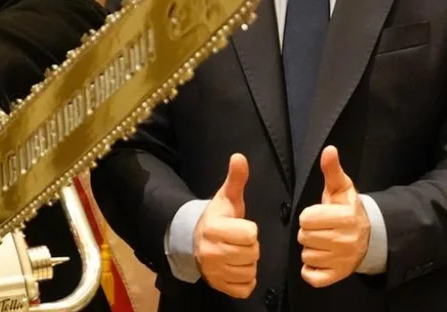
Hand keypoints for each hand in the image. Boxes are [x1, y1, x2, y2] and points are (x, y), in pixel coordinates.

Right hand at [193, 153, 258, 298]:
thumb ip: (236, 179)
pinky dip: (246, 281)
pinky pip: (244, 289)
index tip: (242, 227)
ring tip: (239, 253)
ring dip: (249, 264)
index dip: (250, 230)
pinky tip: (238, 268)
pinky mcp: (218, 286)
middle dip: (251, 248)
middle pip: (251, 254)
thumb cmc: (218, 217)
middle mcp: (210, 252)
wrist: (194, 240)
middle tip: (241, 241)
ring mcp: (213, 272)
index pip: (250, 234)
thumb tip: (239, 156)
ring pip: (249, 272)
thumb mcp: (227, 197)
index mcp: (214, 228)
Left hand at [297, 146, 369, 287]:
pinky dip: (311, 269)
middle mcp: (345, 242)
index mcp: (345, 218)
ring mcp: (341, 261)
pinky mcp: (336, 276)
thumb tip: (329, 150)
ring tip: (323, 242)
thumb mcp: (342, 188)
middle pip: (304, 237)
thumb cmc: (349, 210)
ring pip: (306, 255)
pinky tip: (320, 258)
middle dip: (309, 231)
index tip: (319, 215)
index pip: (306, 219)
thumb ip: (332, 170)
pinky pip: (311, 276)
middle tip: (321, 228)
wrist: (370, 237)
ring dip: (311, 249)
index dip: (309, 215)